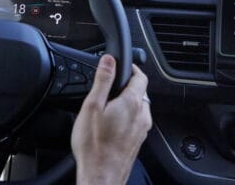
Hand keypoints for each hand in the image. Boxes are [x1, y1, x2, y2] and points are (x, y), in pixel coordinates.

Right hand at [71, 55, 151, 184]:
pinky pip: (136, 121)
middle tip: (110, 85)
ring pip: (139, 107)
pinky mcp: (138, 141)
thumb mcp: (92, 106)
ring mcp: (142, 130)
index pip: (141, 76)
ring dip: (128, 101)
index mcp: (132, 103)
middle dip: (127, 85)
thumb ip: (103, 80)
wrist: (101, 176)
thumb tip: (109, 60)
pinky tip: (112, 123)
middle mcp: (142, 116)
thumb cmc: (94, 146)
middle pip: (140, 91)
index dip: (131, 68)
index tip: (122, 65)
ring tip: (108, 105)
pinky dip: (127, 116)